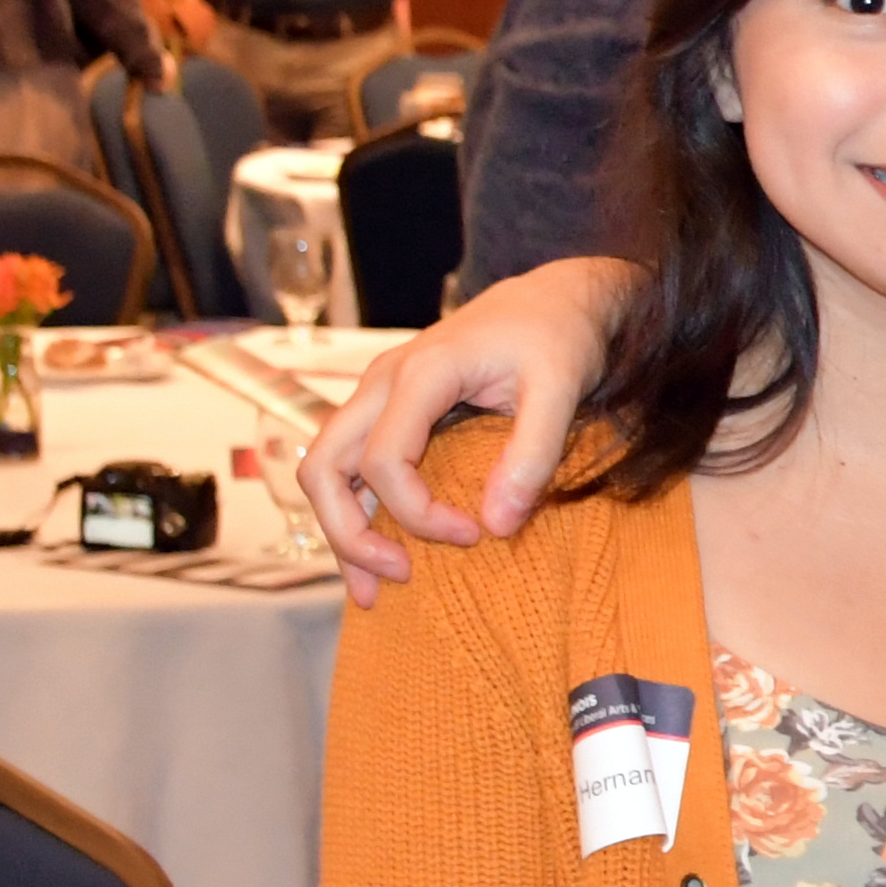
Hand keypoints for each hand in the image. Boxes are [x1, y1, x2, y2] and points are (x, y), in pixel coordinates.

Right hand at [300, 257, 641, 603]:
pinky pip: (350, 464)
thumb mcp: (561, 389)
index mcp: (420, 374)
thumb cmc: (558, 336)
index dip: (417, 512)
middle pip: (324, 467)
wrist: (556, 299)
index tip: (474, 535)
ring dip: (340, 529)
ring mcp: (378, 395)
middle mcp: (382, 383)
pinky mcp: (389, 409)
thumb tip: (498, 526)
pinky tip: (378, 551)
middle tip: (399, 577)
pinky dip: (356, 510)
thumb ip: (532, 455)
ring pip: (324, 469)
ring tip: (374, 588)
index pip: (382, 461)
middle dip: (348, 532)